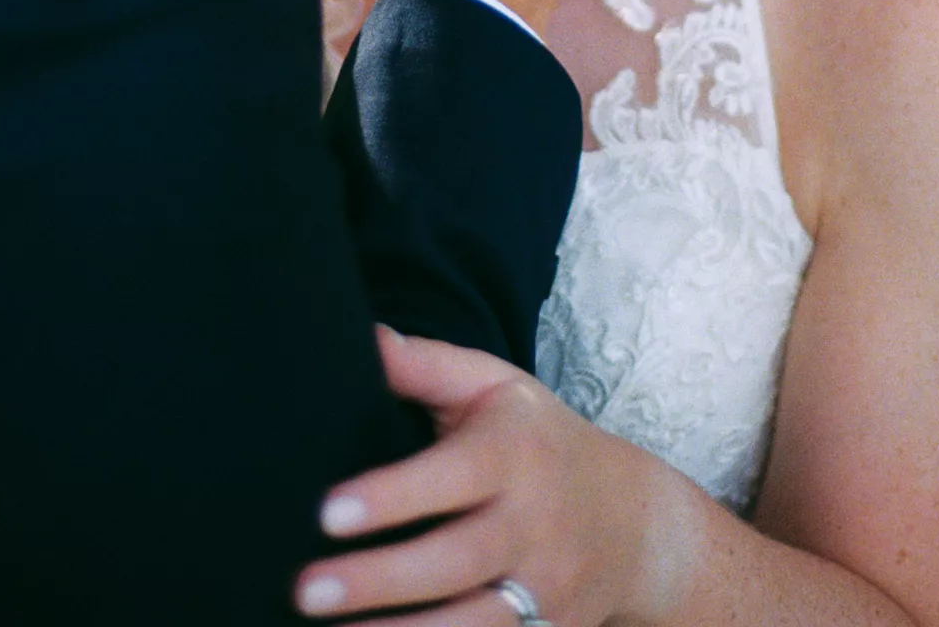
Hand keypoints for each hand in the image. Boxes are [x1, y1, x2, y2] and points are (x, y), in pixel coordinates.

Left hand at [295, 328, 687, 626]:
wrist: (632, 522)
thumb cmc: (541, 440)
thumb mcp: (496, 387)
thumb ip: (428, 365)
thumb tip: (365, 339)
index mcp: (517, 454)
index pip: (454, 475)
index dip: (393, 495)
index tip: (329, 511)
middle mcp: (535, 525)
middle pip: (456, 561)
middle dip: (379, 580)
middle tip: (306, 589)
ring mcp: (545, 590)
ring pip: (472, 624)